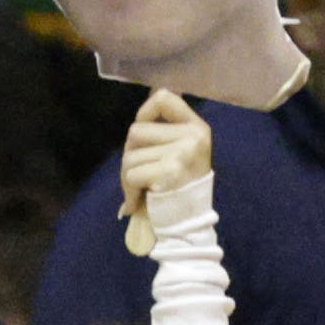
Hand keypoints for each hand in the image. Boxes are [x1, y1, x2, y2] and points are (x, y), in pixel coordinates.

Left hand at [119, 88, 215, 222]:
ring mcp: (183, 152)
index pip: (164, 97)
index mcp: (197, 128)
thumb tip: (140, 114)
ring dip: (127, 177)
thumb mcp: (182, 154)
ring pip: (130, 154)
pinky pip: (132, 174)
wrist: (190, 227)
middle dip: (129, 154)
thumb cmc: (181, 192)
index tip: (141, 133)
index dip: (143, 112)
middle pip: (136, 131)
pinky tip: (137, 203)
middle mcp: (193, 136)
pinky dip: (128, 192)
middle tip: (137, 176)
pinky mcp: (170, 171)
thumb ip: (165, 134)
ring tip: (140, 192)